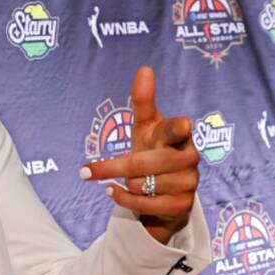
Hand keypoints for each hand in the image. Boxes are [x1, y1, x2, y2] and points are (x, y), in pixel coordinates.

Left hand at [80, 66, 198, 243]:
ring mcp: (189, 182)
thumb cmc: (153, 150)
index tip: (182, 125)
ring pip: (141, 185)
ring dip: (125, 184)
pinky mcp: (183, 205)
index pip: (176, 129)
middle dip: (113, 167)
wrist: (166, 192)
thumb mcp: (145, 128)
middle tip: (85, 171)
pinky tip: (115, 192)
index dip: (177, 128)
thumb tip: (144, 68)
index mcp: (178, 135)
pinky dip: (124, 200)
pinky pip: (145, 205)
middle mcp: (188, 157)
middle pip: (144, 163)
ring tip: (128, 181)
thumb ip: (143, 102)